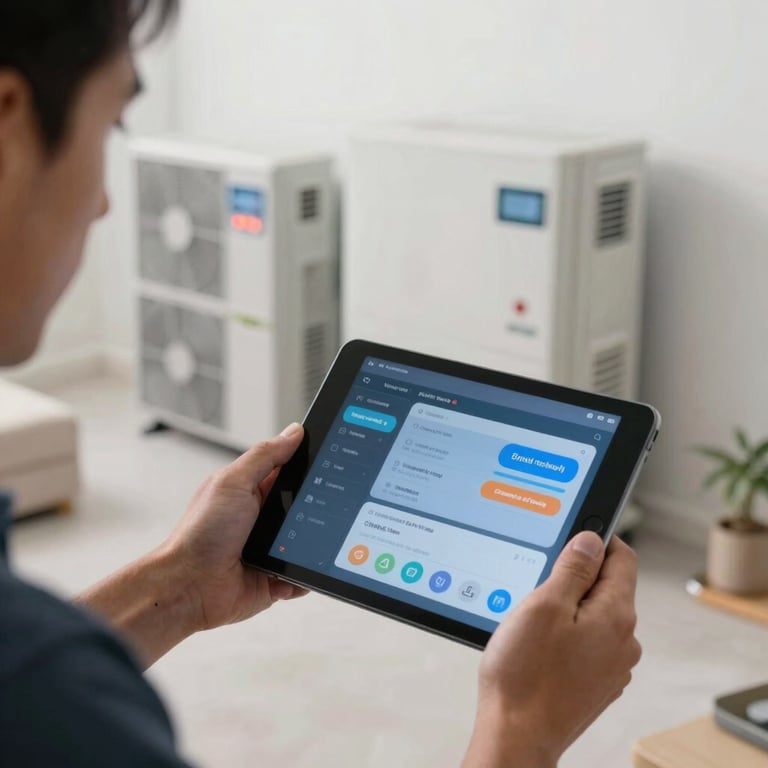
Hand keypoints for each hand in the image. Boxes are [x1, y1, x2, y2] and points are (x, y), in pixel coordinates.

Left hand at [159, 422, 308, 631]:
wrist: (189, 587)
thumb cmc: (200, 534)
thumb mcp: (233, 482)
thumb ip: (265, 456)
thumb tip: (294, 432)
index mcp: (252, 490)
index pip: (289, 470)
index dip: (308, 464)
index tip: (329, 458)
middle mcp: (262, 518)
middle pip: (305, 506)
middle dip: (316, 508)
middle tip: (323, 507)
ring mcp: (270, 549)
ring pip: (308, 541)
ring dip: (312, 544)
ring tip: (306, 544)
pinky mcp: (274, 576)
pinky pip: (302, 575)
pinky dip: (303, 575)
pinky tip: (293, 572)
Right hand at [463, 533, 640, 767]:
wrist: (517, 736)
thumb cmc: (525, 674)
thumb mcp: (544, 605)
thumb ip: (573, 568)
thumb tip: (592, 540)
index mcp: (616, 616)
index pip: (623, 558)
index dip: (597, 539)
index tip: (571, 537)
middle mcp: (623, 642)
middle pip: (607, 587)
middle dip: (574, 578)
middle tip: (538, 586)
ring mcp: (612, 666)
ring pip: (594, 616)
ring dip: (568, 609)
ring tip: (532, 623)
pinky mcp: (596, 684)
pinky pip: (586, 643)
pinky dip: (565, 636)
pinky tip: (537, 648)